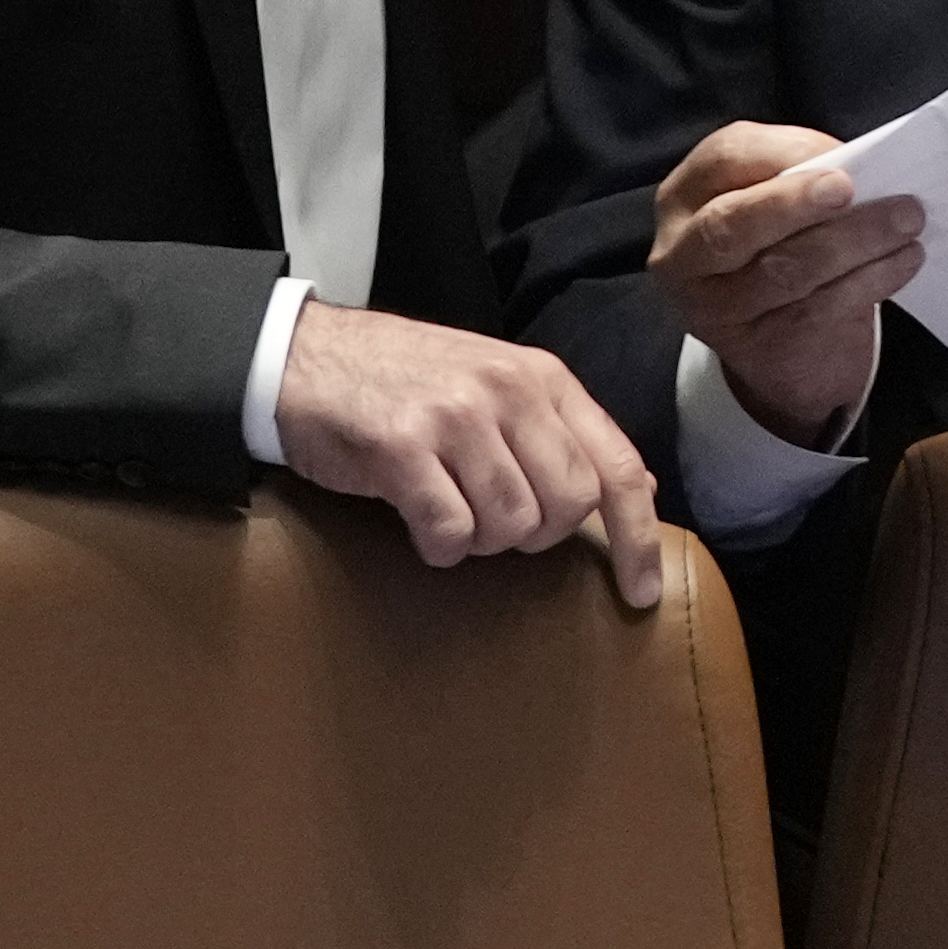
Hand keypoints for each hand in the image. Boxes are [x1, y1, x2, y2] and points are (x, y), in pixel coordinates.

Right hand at [271, 300, 662, 609]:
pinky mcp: (402, 448)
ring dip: (482, 538)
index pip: (615, 465)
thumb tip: (639, 489)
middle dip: (537, 535)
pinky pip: (450, 532)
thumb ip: (562, 431)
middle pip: (567, 506)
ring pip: (510, 525)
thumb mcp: (498, 382)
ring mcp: (454, 417)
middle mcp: (506, 390)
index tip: (641, 593)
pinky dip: (438, 545)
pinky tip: (419, 520)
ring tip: (450, 508)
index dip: (637, 537)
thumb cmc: (406, 380)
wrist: (306, 355)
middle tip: (494, 519)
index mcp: (541, 376)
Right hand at [648, 123, 923, 447]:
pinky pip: (820, 309)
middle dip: (795, 203)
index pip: (721, 160)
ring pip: (785, 270)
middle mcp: (685, 256)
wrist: (776, 344)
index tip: (835, 153)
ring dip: (855, 240)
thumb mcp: (769, 203)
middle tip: (850, 189)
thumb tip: (857, 163)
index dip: (779, 152)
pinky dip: (871, 279)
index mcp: (685, 199)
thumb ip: (795, 175)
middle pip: (732, 224)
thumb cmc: (777, 246)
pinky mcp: (759, 351)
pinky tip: (905, 259)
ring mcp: (718, 310)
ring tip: (906, 220)